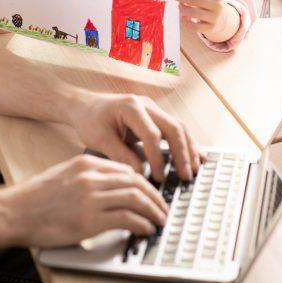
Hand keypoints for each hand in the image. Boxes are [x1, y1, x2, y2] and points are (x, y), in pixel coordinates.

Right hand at [0, 154, 167, 247]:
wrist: (14, 212)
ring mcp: (91, 198)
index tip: (152, 193)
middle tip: (163, 208)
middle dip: (155, 196)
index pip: (126, 169)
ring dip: (154, 211)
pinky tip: (146, 229)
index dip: (145, 182)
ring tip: (160, 220)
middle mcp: (91, 176)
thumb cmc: (36, 198)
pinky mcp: (90, 220)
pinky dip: (142, 224)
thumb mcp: (64, 175)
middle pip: (137, 182)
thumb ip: (88, 178)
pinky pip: (128, 219)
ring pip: (137, 199)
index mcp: (86, 163)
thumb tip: (112, 189)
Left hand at [67, 92, 200, 182]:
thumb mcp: (100, 140)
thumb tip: (141, 175)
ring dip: (189, 149)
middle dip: (182, 153)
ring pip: (179, 127)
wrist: (85, 106)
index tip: (159, 177)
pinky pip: (176, 129)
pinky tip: (196, 157)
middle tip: (186, 177)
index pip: (152, 134)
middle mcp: (146, 104)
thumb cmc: (90, 121)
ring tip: (195, 170)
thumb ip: (120, 156)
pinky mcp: (156, 116)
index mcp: (131, 107)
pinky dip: (186, 144)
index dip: (158, 157)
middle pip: (173, 127)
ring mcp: (153, 109)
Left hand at [172, 0, 238, 42]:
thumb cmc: (208, 1)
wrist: (223, 18)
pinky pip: (193, 26)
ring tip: (180, 5)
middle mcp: (218, 4)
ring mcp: (215, 17)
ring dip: (182, 8)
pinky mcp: (210, 28)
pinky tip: (183, 17)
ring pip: (192, 13)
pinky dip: (185, 21)